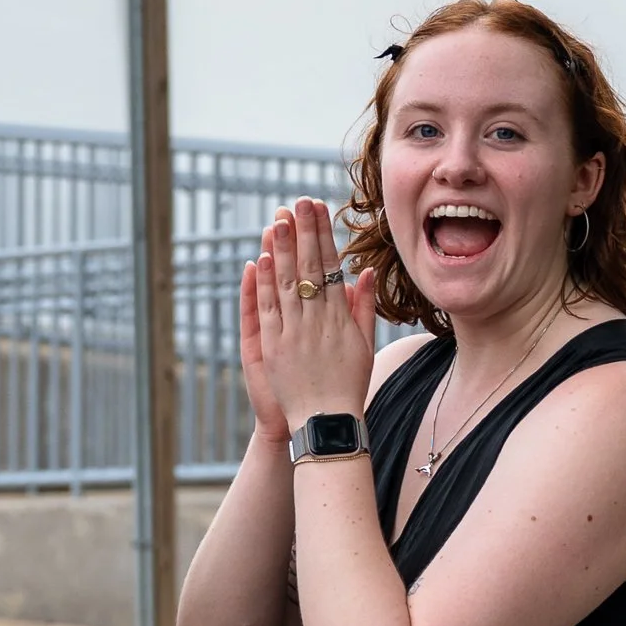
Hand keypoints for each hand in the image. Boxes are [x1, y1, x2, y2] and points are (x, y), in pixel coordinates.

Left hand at [251, 201, 377, 431]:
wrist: (326, 422)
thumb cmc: (349, 384)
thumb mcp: (364, 345)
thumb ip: (363, 306)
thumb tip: (363, 272)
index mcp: (340, 318)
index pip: (328, 266)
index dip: (322, 236)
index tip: (318, 209)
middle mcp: (316, 321)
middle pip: (306, 268)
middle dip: (302, 232)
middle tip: (298, 202)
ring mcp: (293, 333)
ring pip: (285, 283)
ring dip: (279, 250)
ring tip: (277, 219)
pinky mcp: (273, 347)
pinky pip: (267, 309)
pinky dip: (263, 284)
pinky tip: (260, 259)